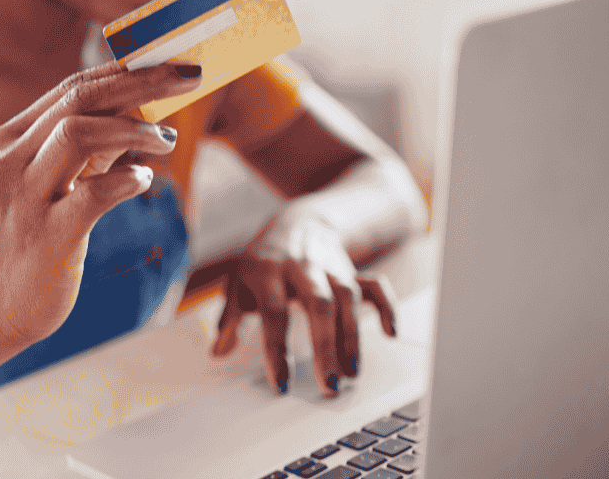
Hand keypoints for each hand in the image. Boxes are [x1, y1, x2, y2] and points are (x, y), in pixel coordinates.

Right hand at [0, 61, 201, 349]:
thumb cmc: (31, 240)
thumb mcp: (51, 183)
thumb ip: (86, 149)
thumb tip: (139, 114)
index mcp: (11, 141)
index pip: (73, 88)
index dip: (127, 71)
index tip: (171, 66)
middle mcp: (12, 162)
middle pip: (79, 100)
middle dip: (141, 83)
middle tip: (189, 78)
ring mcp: (27, 199)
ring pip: (78, 134)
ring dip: (134, 130)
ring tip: (167, 140)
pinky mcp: (48, 238)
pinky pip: (93, 195)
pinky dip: (128, 179)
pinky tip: (145, 179)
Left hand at [208, 207, 396, 396]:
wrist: (295, 223)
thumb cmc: (262, 262)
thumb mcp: (238, 282)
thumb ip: (230, 318)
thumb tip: (218, 352)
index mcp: (267, 270)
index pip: (273, 312)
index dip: (277, 348)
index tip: (282, 384)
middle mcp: (301, 266)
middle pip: (318, 304)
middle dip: (325, 345)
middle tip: (329, 385)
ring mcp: (329, 267)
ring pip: (347, 297)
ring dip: (352, 336)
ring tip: (351, 373)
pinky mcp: (351, 270)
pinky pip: (374, 285)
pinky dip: (386, 307)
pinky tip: (390, 334)